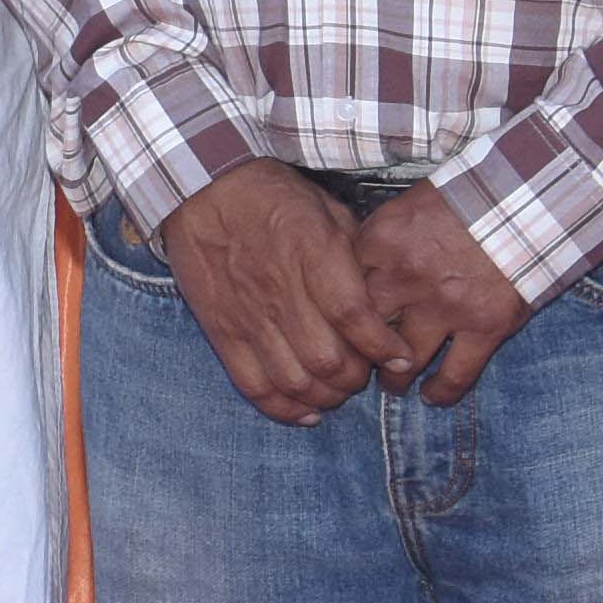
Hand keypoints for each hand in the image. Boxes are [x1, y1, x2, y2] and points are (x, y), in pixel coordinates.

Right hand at [159, 159, 398, 421]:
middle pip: (327, 359)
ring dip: (325, 397)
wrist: (202, 190)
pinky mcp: (222, 332)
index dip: (381, 346)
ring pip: (294, 380)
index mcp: (311, 253)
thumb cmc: (272, 195)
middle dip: (356, 378)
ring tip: (338, 391)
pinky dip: (284, 409)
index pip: (353, 316)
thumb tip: (381, 296)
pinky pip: (253, 385)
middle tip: (366, 373)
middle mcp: (280, 290)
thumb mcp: (326, 208)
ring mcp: (248, 315)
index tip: (400, 357)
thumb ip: (355, 254)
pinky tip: (307, 412)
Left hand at [351, 182, 532, 404]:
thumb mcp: (408, 206)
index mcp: (383, 241)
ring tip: (394, 384)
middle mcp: (407, 276)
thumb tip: (353, 270)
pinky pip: (455, 375)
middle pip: (367, 328)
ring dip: (395, 378)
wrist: (527, 197)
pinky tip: (433, 397)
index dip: (339, 313)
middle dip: (360, 350)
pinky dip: (442, 392)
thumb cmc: (465, 197)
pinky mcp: (484, 326)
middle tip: (360, 361)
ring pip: (404, 360)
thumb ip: (378, 240)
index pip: (343, 289)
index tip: (340, 327)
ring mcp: (446, 305)